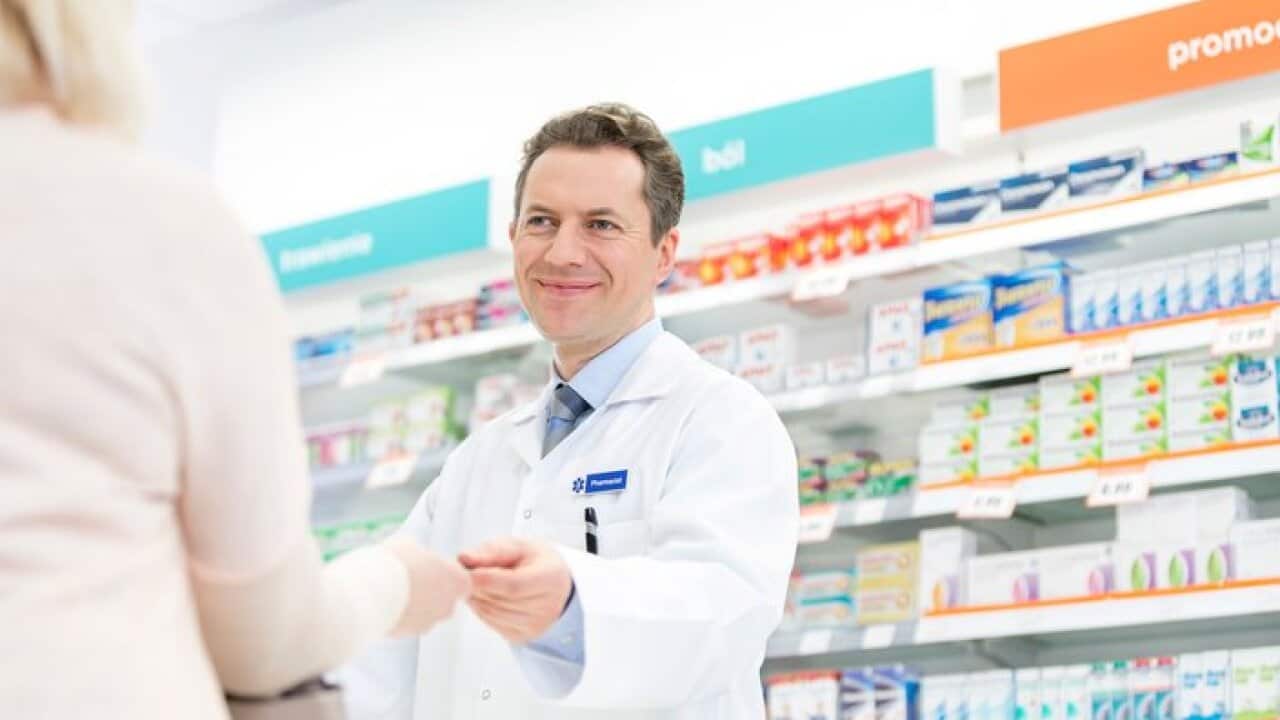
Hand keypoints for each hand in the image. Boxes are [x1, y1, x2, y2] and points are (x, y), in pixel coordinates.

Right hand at [384, 536, 470, 636]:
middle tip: (409, 576)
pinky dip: (400, 614)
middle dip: (430, 589)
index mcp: (458, 581)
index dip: (444, 572)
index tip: (428, 566)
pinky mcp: (409, 633)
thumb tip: (415, 556)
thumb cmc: (396, 564)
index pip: (461, 579)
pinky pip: (409, 622)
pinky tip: (385, 601)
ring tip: (392, 588)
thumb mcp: (411, 546)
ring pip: (426, 612)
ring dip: (414, 603)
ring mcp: (429, 622)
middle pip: (444, 598)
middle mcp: (448, 606)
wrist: (370, 592)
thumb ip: (421, 555)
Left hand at [458, 538, 572, 643]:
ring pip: (491, 614)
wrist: (555, 582)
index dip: (486, 580)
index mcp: (551, 578)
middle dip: (477, 587)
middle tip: (469, 572)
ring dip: (476, 598)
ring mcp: (535, 626)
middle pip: (499, 601)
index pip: (514, 586)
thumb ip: (491, 552)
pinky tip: (487, 596)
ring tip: (478, 582)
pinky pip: (491, 623)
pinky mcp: (522, 637)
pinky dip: (481, 609)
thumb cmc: (534, 561)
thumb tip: (464, 559)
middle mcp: (548, 607)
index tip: (468, 571)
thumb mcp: (517, 546)